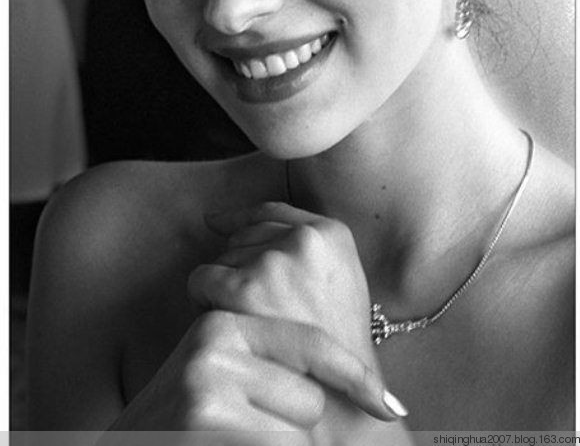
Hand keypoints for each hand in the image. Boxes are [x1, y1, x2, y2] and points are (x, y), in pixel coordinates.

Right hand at [107, 307, 395, 440]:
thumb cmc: (191, 419)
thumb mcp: (226, 375)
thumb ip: (270, 358)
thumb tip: (371, 389)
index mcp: (228, 321)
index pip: (311, 346)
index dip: (354, 378)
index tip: (390, 408)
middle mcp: (217, 336)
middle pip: (308, 398)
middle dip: (289, 426)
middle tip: (246, 428)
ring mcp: (208, 376)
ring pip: (297, 430)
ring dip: (276, 444)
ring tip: (232, 437)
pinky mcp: (205, 414)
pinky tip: (221, 445)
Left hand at [188, 202, 407, 435]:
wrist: (342, 403)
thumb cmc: (335, 349)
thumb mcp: (336, 280)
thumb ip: (299, 249)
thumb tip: (214, 218)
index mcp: (333, 234)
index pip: (271, 213)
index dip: (241, 219)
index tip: (215, 221)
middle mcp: (305, 239)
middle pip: (244, 237)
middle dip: (241, 267)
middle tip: (259, 309)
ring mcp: (275, 261)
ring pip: (223, 258)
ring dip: (226, 287)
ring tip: (255, 323)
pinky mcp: (244, 288)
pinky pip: (202, 280)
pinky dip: (204, 302)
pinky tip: (230, 326)